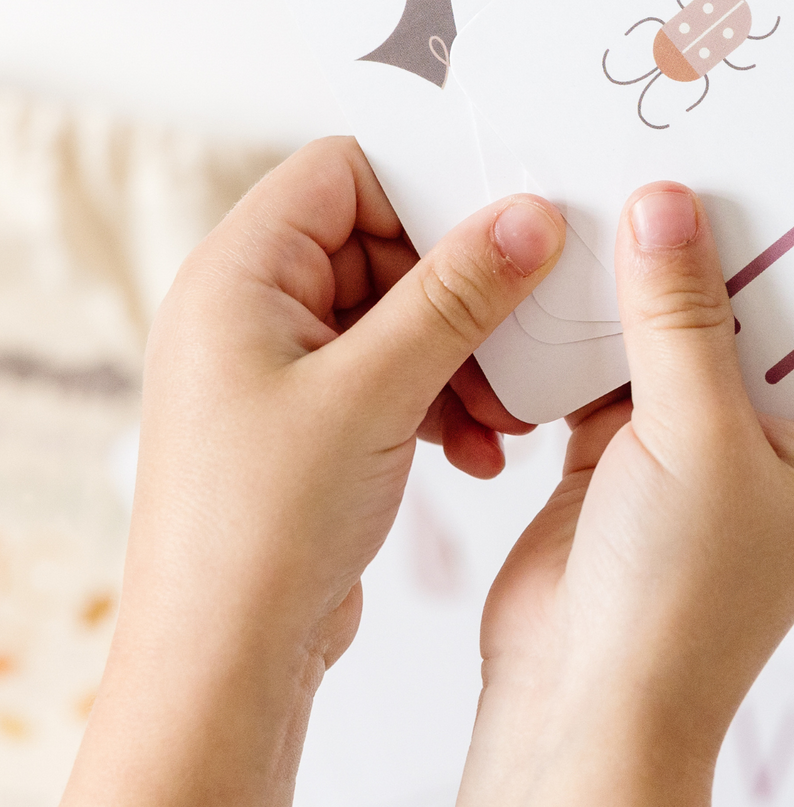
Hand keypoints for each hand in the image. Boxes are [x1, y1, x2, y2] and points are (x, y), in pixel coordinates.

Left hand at [63, 137, 567, 806]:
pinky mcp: (311, 416)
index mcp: (239, 275)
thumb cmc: (257, 530)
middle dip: (458, 293)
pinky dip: (441, 396)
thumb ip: (456, 295)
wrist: (224, 664)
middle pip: (383, 242)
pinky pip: (393, 369)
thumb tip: (526, 219)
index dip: (424, 189)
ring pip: (398, 312)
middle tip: (516, 330)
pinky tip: (476, 447)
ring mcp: (282, 364)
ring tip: (499, 412)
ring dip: (460, 353)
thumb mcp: (374, 392)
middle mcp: (253, 308)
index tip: (500, 225)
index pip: (343, 171)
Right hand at [459, 183, 793, 806]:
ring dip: (637, 280)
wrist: (578, 707)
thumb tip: (669, 206)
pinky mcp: (620, 451)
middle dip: (705, 243)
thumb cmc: (676, 606)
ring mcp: (691, 441)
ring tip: (610, 192)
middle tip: (672, 155)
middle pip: (745, 308)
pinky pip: (607, 365)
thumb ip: (680, 319)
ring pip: (670, 331)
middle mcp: (768, 433)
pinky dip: (583, 327)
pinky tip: (560, 271)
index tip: (763, 157)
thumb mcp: (697, 440)